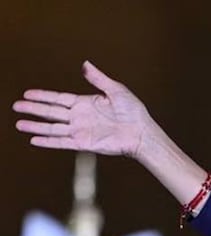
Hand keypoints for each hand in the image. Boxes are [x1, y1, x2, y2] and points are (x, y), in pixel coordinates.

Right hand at [13, 61, 155, 158]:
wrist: (141, 132)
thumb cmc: (133, 112)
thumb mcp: (116, 90)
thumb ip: (98, 79)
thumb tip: (86, 65)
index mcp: (85, 103)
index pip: (58, 98)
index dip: (43, 96)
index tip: (27, 93)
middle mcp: (80, 117)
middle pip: (51, 112)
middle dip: (33, 109)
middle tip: (16, 106)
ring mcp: (80, 130)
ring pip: (53, 128)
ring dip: (36, 126)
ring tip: (19, 124)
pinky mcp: (84, 143)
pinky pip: (62, 142)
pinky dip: (48, 141)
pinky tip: (34, 140)